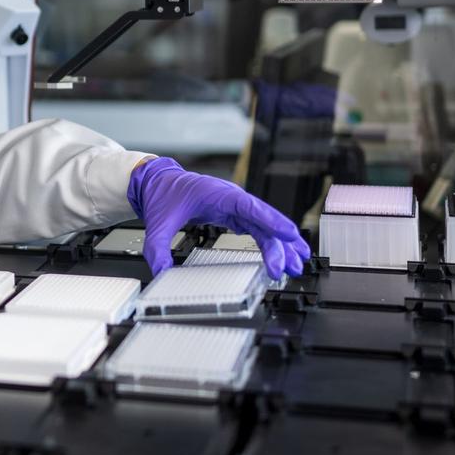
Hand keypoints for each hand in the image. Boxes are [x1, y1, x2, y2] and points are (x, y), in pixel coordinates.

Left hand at [127, 157, 310, 279]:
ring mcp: (235, 206)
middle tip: (291, 266)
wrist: (159, 182)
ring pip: (265, 226)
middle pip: (263, 221)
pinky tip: (283, 254)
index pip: (249, 207)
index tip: (289, 234)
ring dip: (282, 245)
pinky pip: (258, 229)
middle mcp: (232, 198)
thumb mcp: (156, 223)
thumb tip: (160, 271)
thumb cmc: (164, 194)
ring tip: (298, 264)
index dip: (271, 220)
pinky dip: (271, 242)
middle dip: (280, 244)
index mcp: (217, 194)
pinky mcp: (234, 214)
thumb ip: (157, 248)